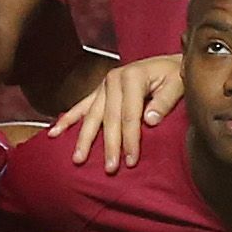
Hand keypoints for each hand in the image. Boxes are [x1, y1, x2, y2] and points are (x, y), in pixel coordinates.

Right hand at [57, 57, 184, 168]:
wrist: (170, 63)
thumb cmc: (175, 76)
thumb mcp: (177, 84)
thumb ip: (165, 101)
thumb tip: (150, 120)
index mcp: (133, 76)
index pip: (130, 115)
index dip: (130, 139)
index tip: (131, 161)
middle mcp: (114, 79)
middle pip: (109, 118)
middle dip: (109, 145)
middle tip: (109, 168)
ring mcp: (104, 85)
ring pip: (92, 115)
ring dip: (84, 138)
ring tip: (78, 158)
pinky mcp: (99, 91)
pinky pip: (81, 106)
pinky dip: (68, 119)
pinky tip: (54, 132)